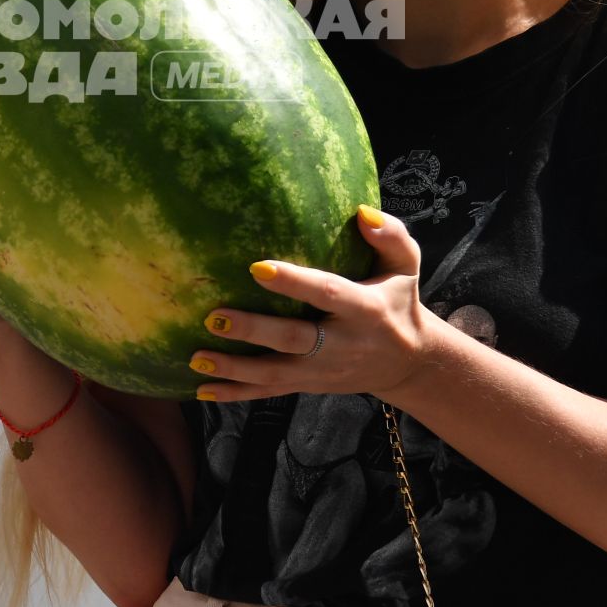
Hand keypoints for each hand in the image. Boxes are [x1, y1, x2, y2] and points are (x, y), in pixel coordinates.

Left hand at [188, 206, 437, 402]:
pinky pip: (270, 392)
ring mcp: (323, 370)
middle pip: (294, 339)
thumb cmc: (398, 301)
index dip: (294, 283)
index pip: (327, 293)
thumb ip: (392, 236)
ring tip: (196, 357)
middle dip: (254, 331)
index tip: (257, 268)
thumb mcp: (406, 267)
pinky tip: (202, 390)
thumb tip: (362, 212)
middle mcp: (342, 343)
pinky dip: (236, 393)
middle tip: (214, 318)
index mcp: (364, 309)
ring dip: (234, 368)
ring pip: (275, 373)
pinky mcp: (309, 385)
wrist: (409, 363)